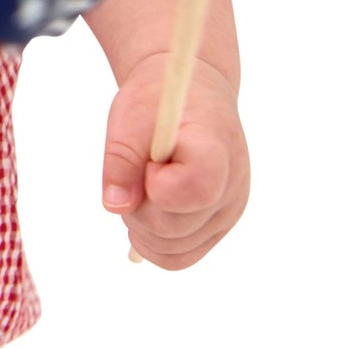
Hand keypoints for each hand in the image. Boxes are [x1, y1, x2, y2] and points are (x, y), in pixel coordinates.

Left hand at [100, 52, 249, 267]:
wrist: (190, 92)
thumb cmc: (160, 99)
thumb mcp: (131, 113)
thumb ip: (122, 158)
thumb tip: (116, 206)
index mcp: (217, 151)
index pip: (194, 190)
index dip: (157, 182)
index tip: (151, 158)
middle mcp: (232, 190)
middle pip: (175, 230)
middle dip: (139, 207)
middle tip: (137, 170)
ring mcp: (228, 213)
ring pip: (174, 252)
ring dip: (142, 227)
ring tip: (142, 184)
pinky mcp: (217, 227)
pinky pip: (180, 257)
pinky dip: (154, 242)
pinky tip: (146, 208)